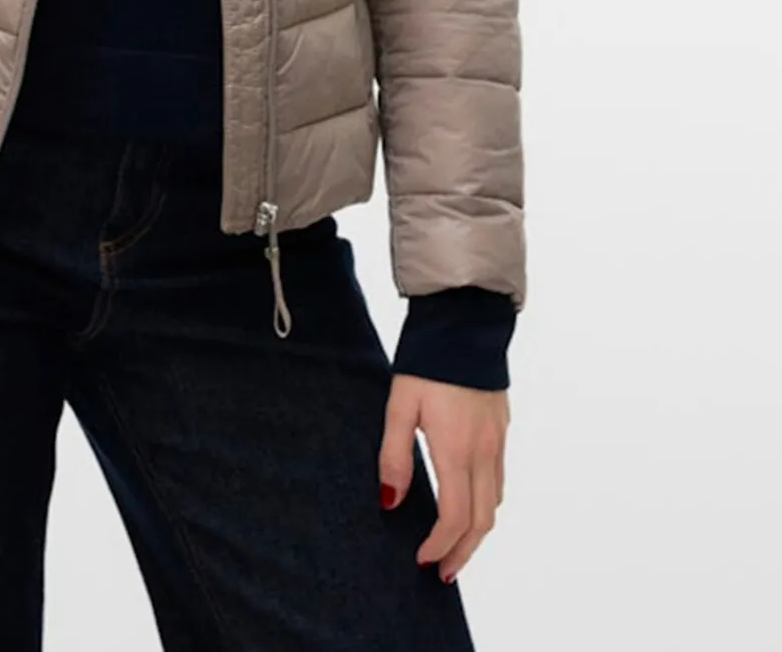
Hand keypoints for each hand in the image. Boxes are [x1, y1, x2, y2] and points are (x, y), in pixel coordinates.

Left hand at [378, 372, 507, 582]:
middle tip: (442, 570)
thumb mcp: (399, 405)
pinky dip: (486, 503)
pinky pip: (499, 478)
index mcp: (456, 449)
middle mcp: (483, 450)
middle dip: (463, 552)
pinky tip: (468, 501)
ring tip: (454, 544)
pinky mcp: (501, 427)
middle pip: (482, 521)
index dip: (440, 545)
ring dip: (476, 531)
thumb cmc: (426, 360)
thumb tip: (389, 501)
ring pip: (495, 501)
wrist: (465, 321)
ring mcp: (497, 439)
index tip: (422, 560)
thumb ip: (393, 454)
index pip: (455, 517)